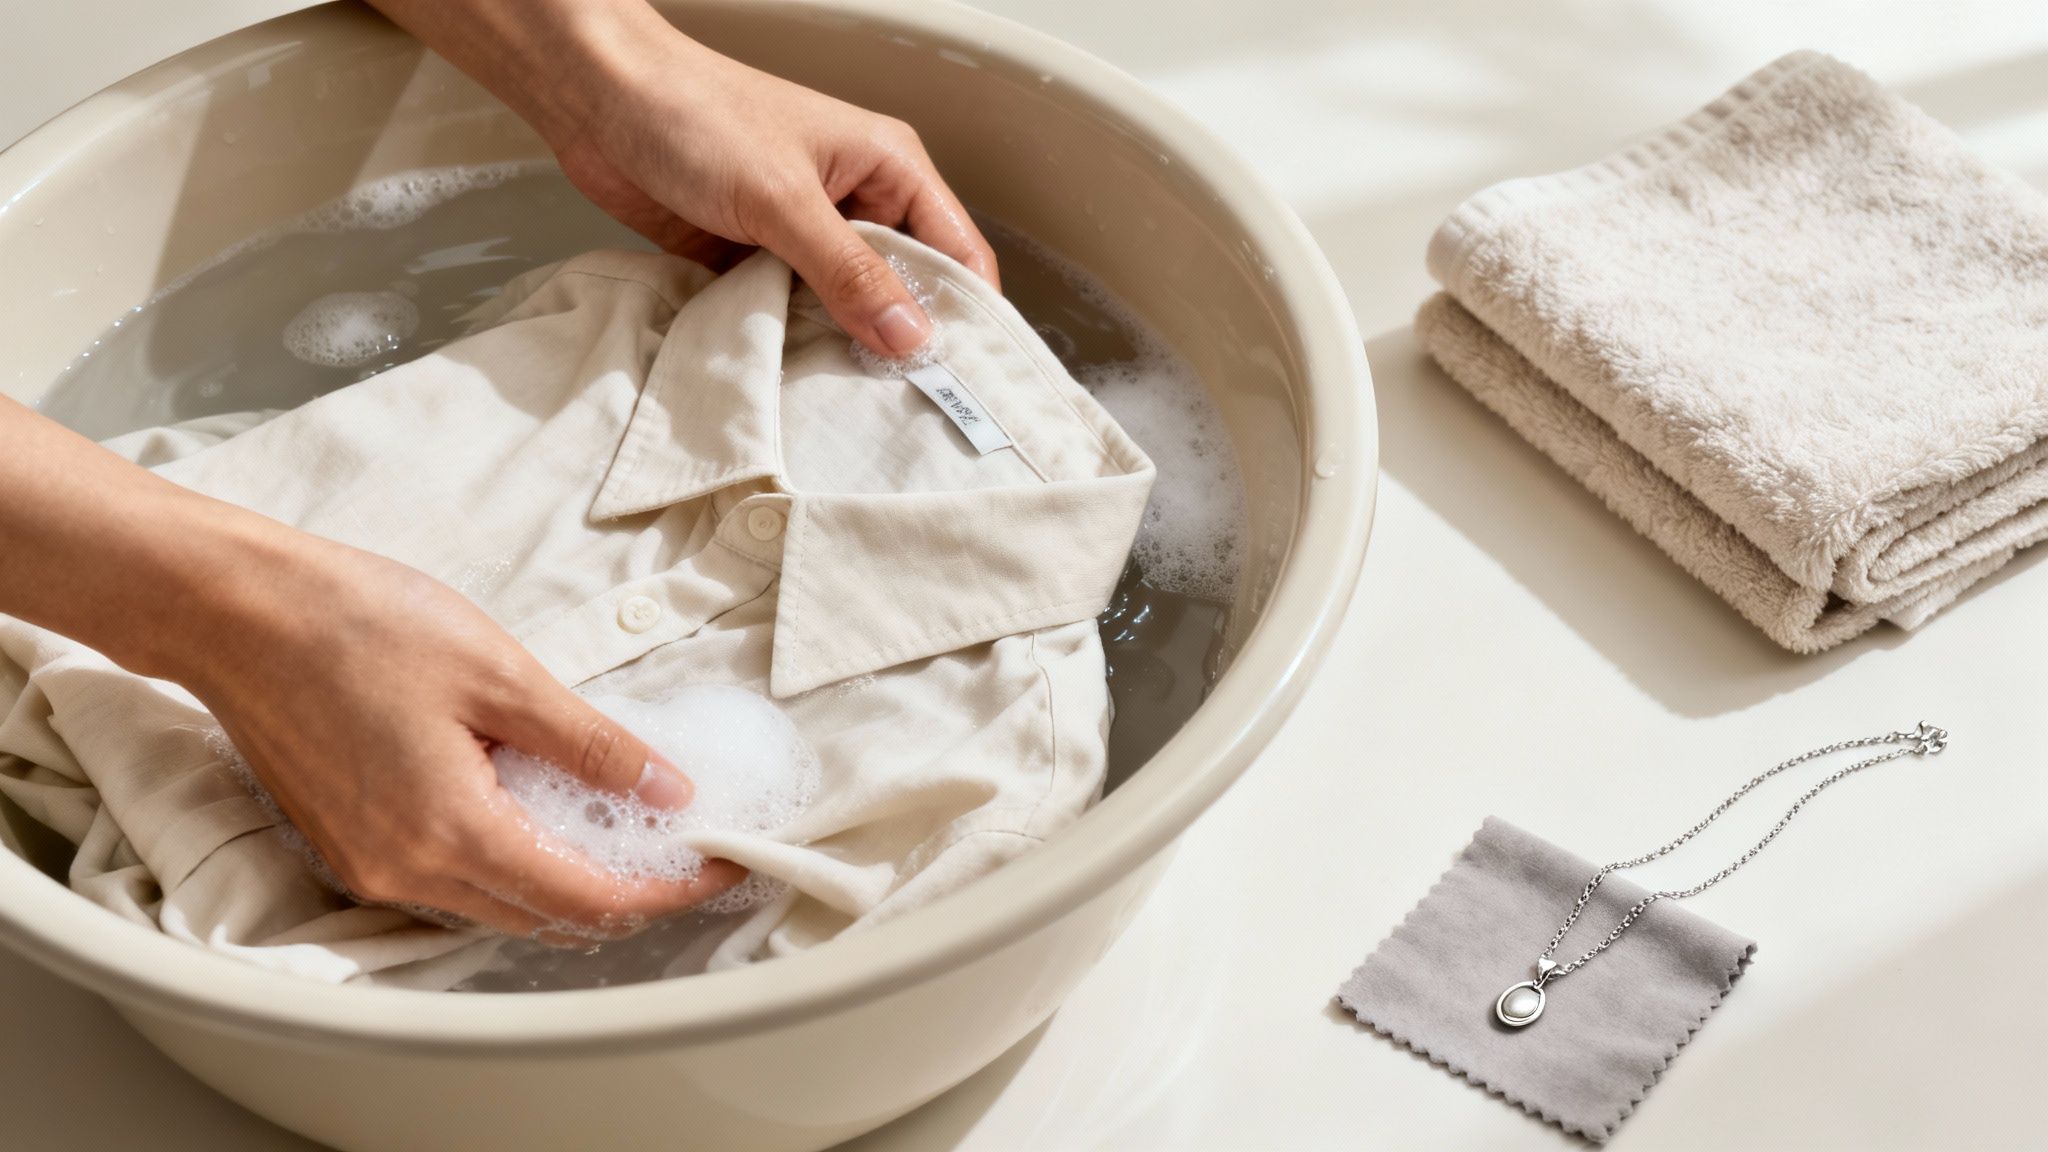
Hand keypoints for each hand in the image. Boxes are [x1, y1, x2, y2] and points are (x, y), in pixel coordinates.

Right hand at [179, 531, 743, 938]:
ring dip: (568, 884)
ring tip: (629, 834)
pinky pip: (451, 882)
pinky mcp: (349, 846)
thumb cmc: (357, 625)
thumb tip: (667, 789)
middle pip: (545, 916)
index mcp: (451, 830)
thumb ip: (590, 744)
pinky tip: (545, 816)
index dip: (663, 889)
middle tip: (684, 851)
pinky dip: (511, 864)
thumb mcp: (499, 673)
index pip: (586, 897)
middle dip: (626, 895)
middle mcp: (406, 870)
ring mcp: (370, 865)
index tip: (715, 862)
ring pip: (498, 905)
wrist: (234, 612)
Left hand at [365, 0, 998, 358]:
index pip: (958, 251)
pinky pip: (792, 313)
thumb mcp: (784, 199)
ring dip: (842, 347)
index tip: (959, 379)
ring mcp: (805, 232)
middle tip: (902, 404)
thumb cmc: (693, 112)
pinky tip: (792, 377)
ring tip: (847, 400)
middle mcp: (856, 200)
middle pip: (906, 288)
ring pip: (846, 308)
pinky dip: (791, 342)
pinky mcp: (756, 257)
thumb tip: (911, 336)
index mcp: (888, 167)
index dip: (966, 315)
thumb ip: (850, 272)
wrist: (596, 101)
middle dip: (901, 340)